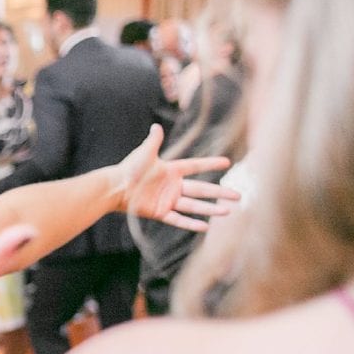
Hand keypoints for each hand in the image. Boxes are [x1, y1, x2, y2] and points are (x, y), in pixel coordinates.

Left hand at [112, 124, 239, 230]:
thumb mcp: (144, 154)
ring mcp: (168, 200)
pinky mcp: (160, 212)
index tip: (228, 162)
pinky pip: (178, 219)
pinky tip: (205, 227)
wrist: (114, 188)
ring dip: (211, 209)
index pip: (196, 166)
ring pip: (194, 205)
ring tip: (228, 211)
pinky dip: (191, 223)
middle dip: (220, 192)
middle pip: (202, 189)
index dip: (210, 164)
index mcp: (172, 170)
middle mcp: (173, 186)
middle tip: (238, 195)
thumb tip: (156, 126)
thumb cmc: (128, 169)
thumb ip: (153, 141)